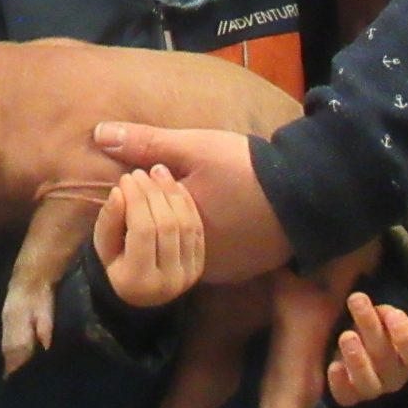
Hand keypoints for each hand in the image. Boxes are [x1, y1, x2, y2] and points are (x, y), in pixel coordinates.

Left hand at [90, 125, 289, 283]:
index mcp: (177, 231)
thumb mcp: (193, 147)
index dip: (137, 192)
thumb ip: (145, 143)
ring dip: (177, 224)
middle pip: (157, 237)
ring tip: (190, 194)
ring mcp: (218, 271)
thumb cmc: (247, 168)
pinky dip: (202, 238)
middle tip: (168, 179)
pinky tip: (213, 215)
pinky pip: (206, 258)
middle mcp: (194, 261)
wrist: (309, 194)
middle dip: (155, 207)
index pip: (135, 220)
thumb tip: (98, 135)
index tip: (151, 171)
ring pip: (180, 250)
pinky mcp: (238, 272)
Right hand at [94, 166, 205, 307]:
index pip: (142, 230)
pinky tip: (175, 185)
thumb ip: (108, 221)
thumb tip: (118, 191)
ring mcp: (189, 273)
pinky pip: (197, 228)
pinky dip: (186, 203)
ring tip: (158, 172)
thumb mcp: (103, 248)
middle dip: (153, 193)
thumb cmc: (116, 266)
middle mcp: (169, 280)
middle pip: (167, 225)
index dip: (136, 200)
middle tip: (141, 172)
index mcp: (139, 279)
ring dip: (172, 193)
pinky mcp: (200, 264)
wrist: (143, 297)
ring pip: (185, 224)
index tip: (126, 178)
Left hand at [324, 293, 407, 407]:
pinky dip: (340, 382)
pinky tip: (333, 367)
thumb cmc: (372, 332)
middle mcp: (394, 377)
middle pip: (386, 357)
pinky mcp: (350, 399)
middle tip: (355, 299)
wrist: (359, 368)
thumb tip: (366, 259)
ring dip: (358, 358)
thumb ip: (378, 302)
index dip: (406, 333)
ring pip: (368, 381)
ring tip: (346, 336)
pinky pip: (346, 396)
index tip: (390, 310)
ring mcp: (373, 391)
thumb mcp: (379, 316)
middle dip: (370, 326)